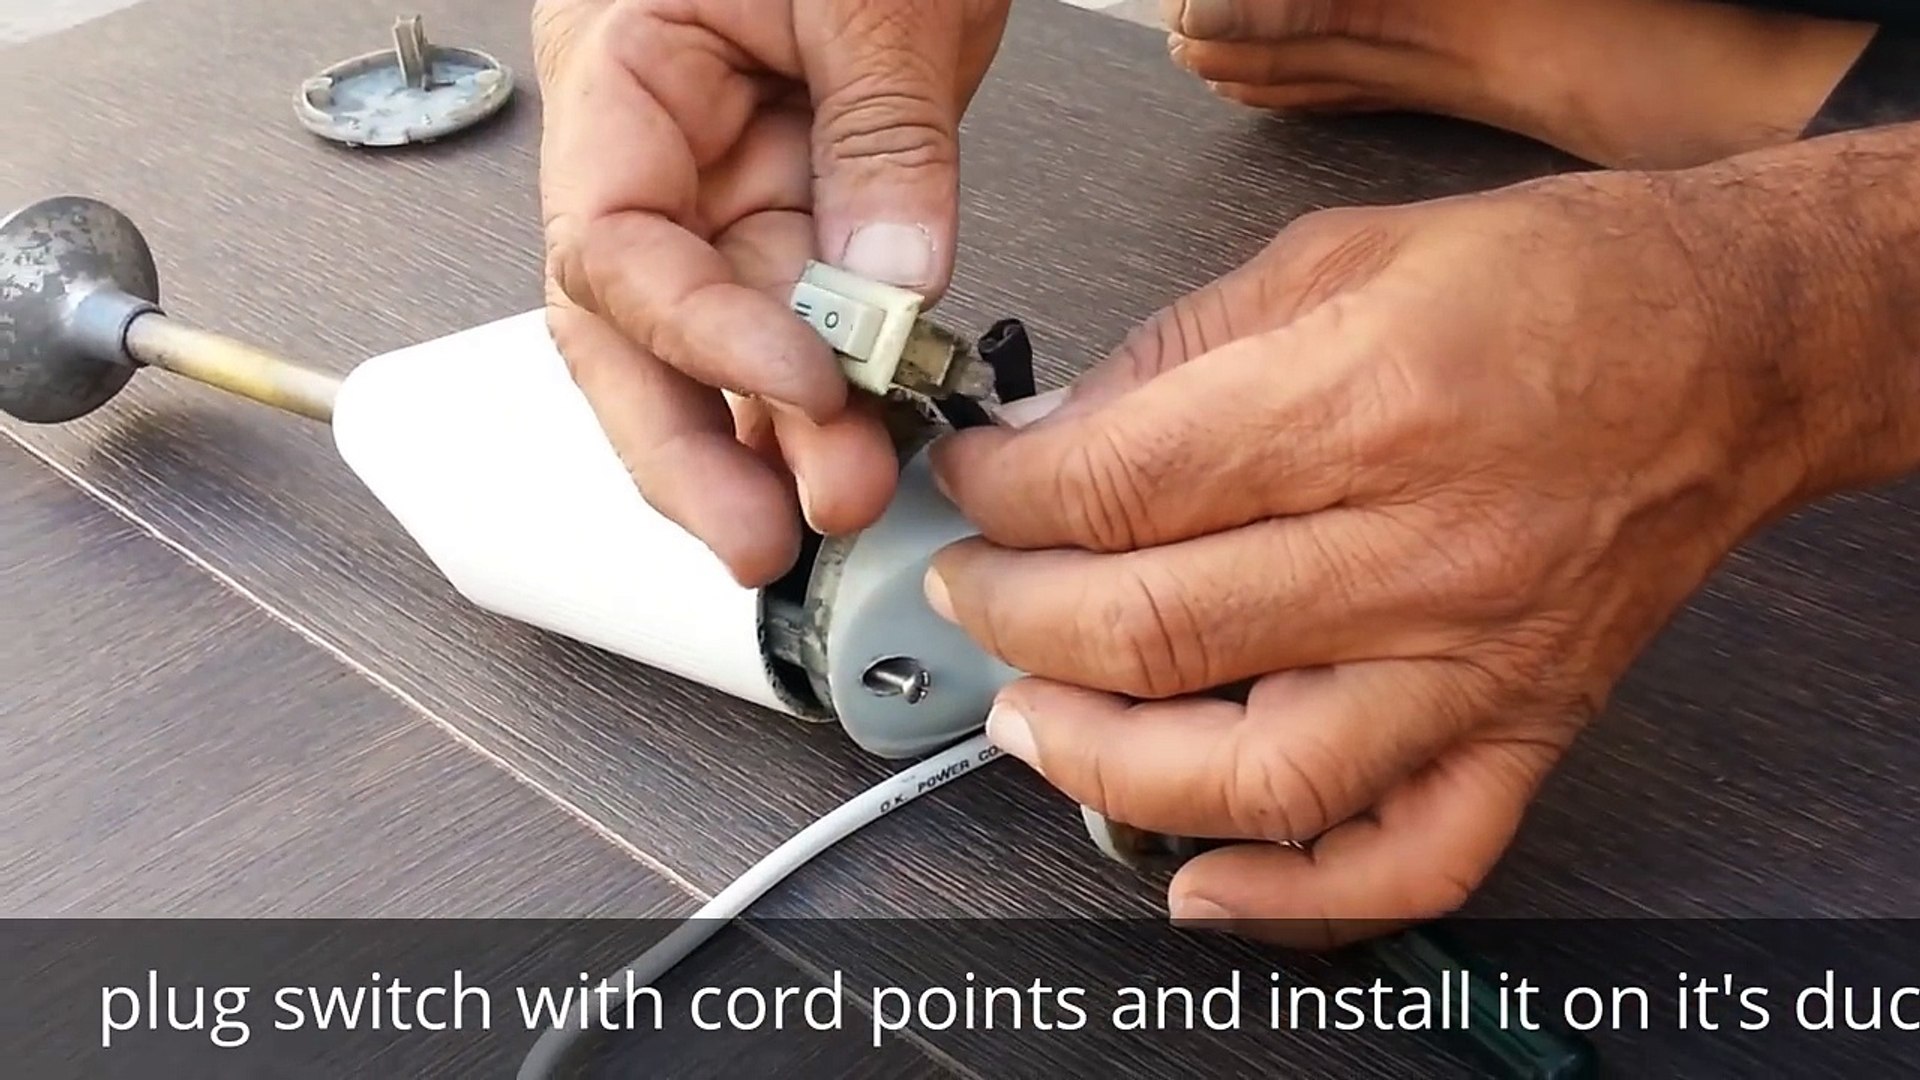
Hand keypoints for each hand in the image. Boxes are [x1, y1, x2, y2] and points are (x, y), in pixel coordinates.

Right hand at [533, 0, 1011, 585]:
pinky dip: (832, 382)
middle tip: (768, 538)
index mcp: (619, 75)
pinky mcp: (795, 198)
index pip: (617, 247)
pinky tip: (866, 443)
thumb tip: (893, 277)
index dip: (700, 339)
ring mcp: (722, 180)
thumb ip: (880, 136)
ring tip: (840, 504)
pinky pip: (798, 310)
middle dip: (693, 449)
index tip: (802, 384)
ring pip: (718, 342)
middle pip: (632, 335)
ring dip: (772, 435)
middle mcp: (653, 147)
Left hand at [925, 173, 1832, 945]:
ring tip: (1031, 721)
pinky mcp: (1522, 730)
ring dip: (1105, 764)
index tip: (969, 487)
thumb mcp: (1337, 256)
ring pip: (1257, 773)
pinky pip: (1408, 860)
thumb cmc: (1555, 289)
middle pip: (1155, 630)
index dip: (1003, 495)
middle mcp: (1421, 551)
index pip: (1118, 486)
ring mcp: (1475, 661)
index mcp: (1366, 405)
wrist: (1736, 349)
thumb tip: (1049, 439)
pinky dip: (1293, 902)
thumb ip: (1176, 352)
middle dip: (1014, 618)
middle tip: (972, 592)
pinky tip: (1198, 881)